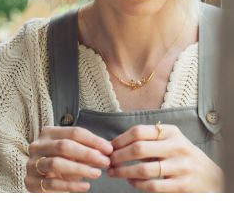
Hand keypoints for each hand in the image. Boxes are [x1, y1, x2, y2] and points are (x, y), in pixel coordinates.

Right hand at [25, 126, 112, 192]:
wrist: (42, 178)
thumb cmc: (62, 160)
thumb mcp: (73, 152)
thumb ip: (87, 149)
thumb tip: (107, 149)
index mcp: (49, 132)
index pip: (74, 132)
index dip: (93, 140)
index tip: (109, 149)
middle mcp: (38, 145)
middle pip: (64, 146)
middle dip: (87, 153)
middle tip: (105, 161)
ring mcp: (32, 163)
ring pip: (57, 163)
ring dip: (80, 169)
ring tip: (97, 173)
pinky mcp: (30, 182)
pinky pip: (52, 184)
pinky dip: (71, 186)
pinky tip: (85, 186)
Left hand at [107, 124, 224, 191]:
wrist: (209, 175)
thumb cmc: (181, 154)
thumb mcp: (170, 140)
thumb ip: (148, 139)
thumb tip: (117, 144)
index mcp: (170, 132)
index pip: (138, 131)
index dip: (120, 139)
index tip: (110, 147)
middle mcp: (176, 146)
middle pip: (138, 149)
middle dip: (119, 156)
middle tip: (109, 161)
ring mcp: (180, 166)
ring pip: (144, 170)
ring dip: (123, 172)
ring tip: (114, 172)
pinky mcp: (181, 185)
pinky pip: (153, 186)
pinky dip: (137, 184)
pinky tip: (130, 181)